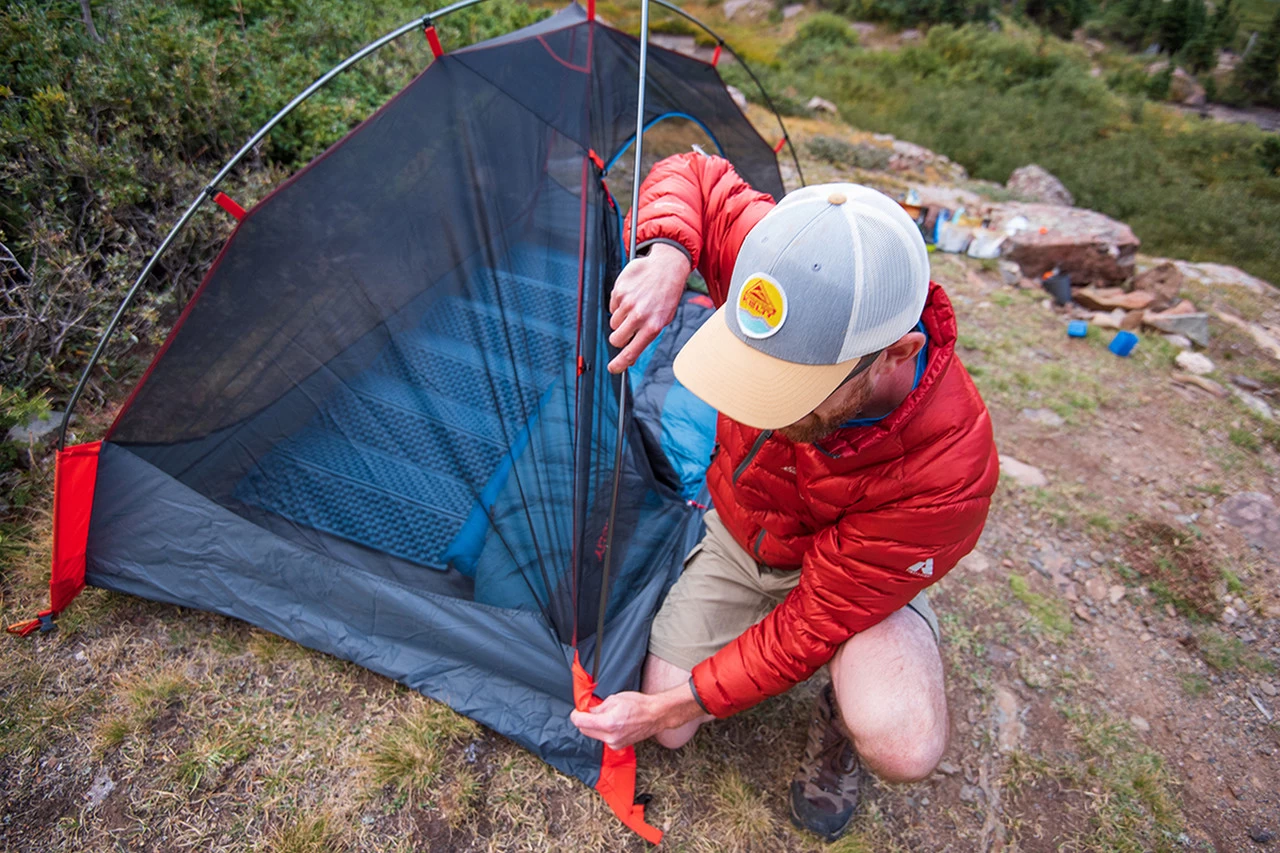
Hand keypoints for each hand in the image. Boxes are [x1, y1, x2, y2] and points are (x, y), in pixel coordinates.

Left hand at [569, 684, 704, 749]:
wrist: (655, 715)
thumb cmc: (638, 704)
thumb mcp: (615, 698)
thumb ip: (598, 707)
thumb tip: (588, 711)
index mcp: (608, 723)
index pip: (581, 722)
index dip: (576, 715)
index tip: (576, 711)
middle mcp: (610, 737)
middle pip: (585, 731)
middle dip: (584, 720)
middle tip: (589, 710)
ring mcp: (614, 743)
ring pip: (593, 735)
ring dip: (593, 726)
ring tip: (604, 715)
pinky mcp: (618, 746)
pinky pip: (603, 738)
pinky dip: (602, 731)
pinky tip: (612, 723)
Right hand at [607, 242, 691, 373]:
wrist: (666, 267)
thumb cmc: (666, 296)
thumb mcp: (663, 319)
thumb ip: (645, 337)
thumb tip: (630, 358)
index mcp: (653, 326)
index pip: (631, 351)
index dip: (620, 363)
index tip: (612, 369)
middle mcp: (640, 316)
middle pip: (616, 339)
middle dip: (618, 338)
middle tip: (626, 330)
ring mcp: (628, 303)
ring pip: (613, 323)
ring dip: (621, 319)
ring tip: (635, 306)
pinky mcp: (620, 291)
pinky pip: (612, 306)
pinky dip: (619, 304)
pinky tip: (632, 295)